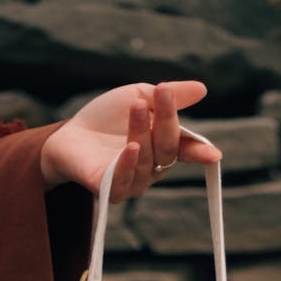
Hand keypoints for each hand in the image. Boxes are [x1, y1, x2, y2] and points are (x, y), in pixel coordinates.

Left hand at [40, 81, 221, 201]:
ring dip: (141, 131)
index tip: (213, 154)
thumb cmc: (106, 118)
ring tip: (135, 106)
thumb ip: (168, 96)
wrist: (68, 134)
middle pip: (167, 148)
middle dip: (167, 120)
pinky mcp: (109, 190)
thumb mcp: (138, 96)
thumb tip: (202, 89)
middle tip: (162, 92)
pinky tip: (130, 148)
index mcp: (162, 146)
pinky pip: (123, 182)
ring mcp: (132, 181)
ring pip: (145, 159)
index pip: (185, 149)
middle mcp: (152, 168)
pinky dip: (127, 165)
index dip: (199, 152)